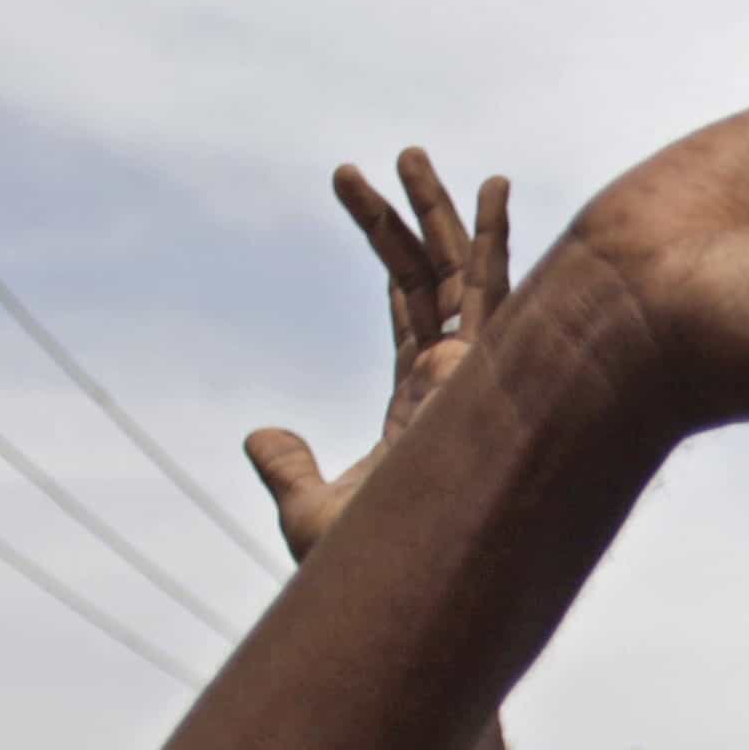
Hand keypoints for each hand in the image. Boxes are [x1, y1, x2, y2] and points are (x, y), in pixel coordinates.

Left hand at [249, 150, 512, 560]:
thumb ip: (286, 470)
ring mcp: (475, 374)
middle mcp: (456, 378)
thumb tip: (257, 435)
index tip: (358, 192)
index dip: (387, 252)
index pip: (408, 309)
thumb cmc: (372, 576)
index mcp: (423, 402)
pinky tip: (491, 190)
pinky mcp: (485, 373)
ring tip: (416, 156)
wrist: (405, 596)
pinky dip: (491, 242)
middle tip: (397, 154)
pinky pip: (489, 295)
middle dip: (416, 215)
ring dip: (443, 213)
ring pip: (462, 275)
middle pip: (438, 277)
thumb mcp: (311, 515)